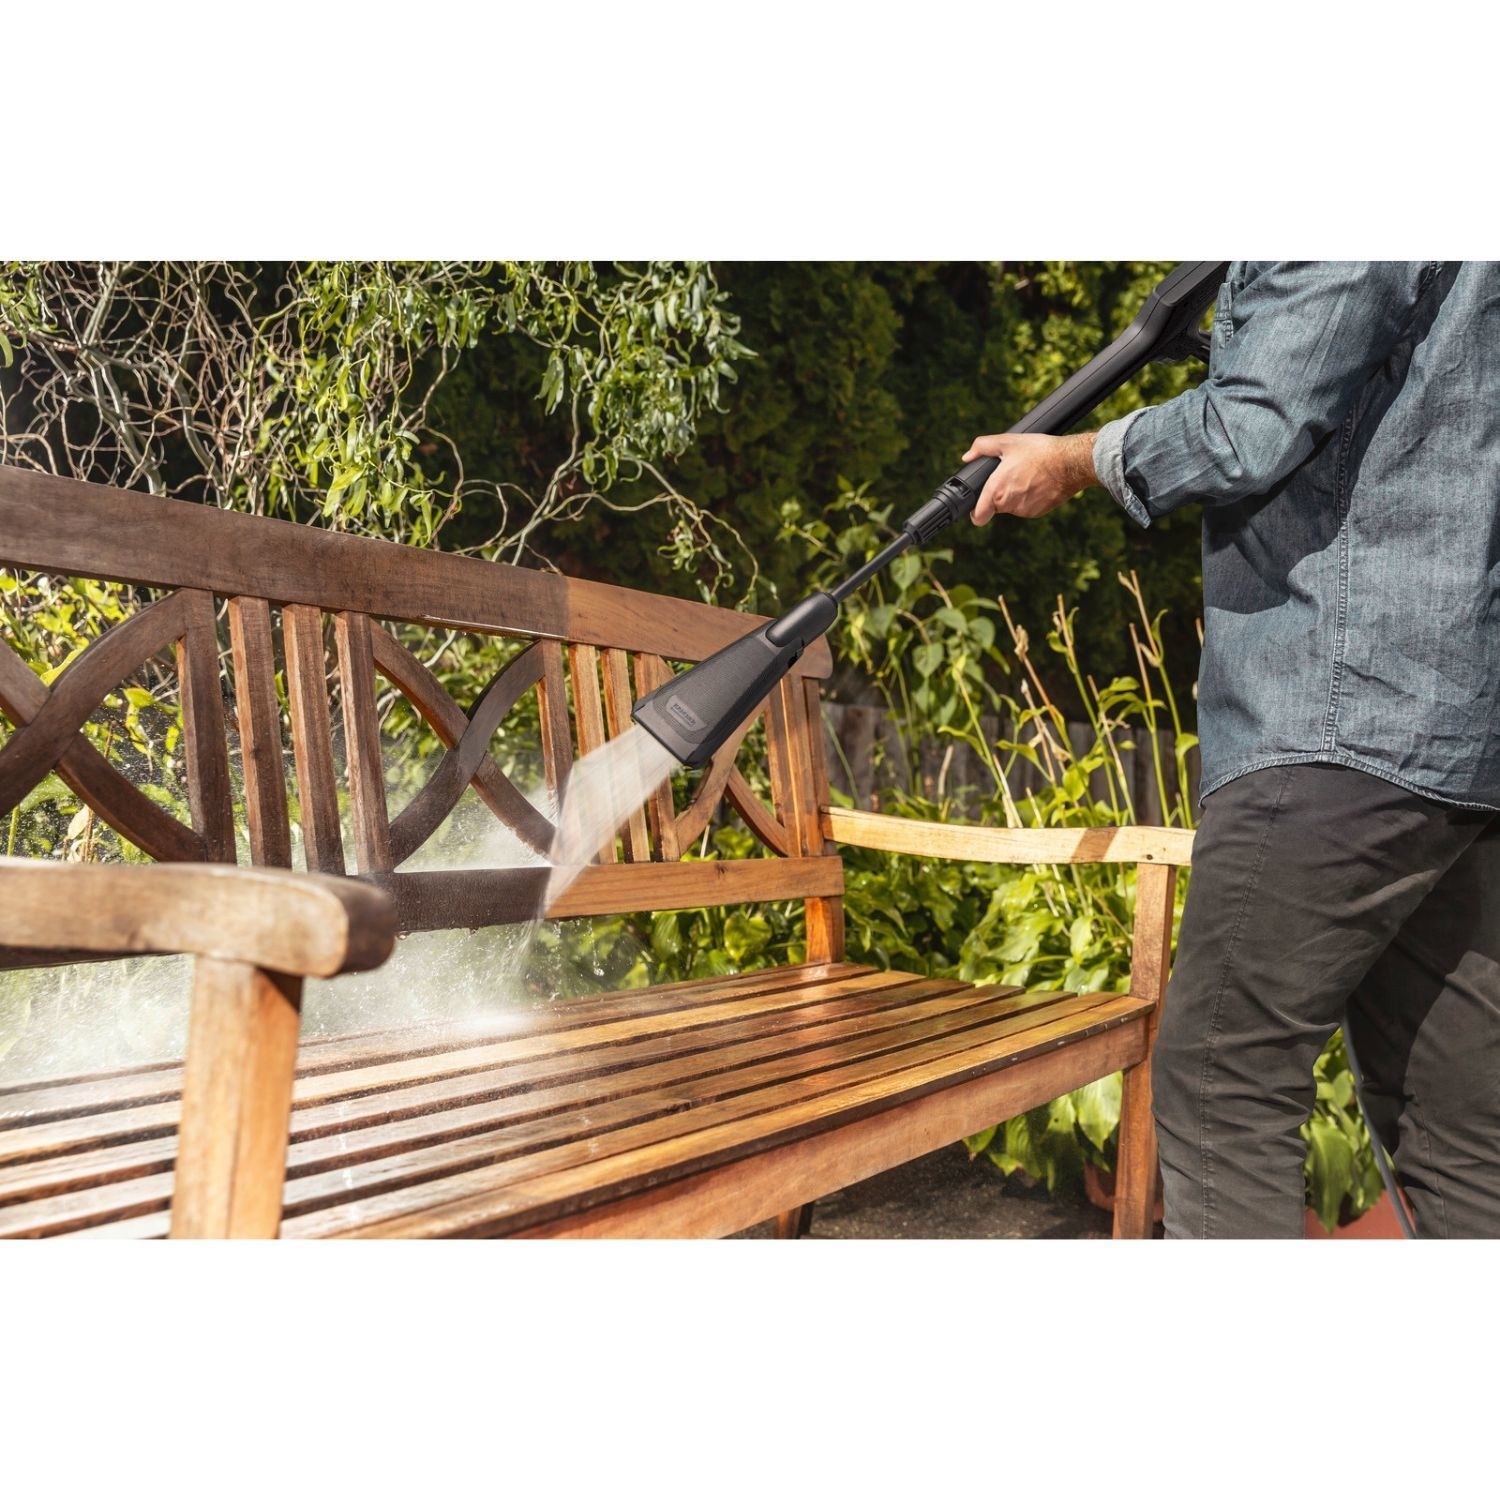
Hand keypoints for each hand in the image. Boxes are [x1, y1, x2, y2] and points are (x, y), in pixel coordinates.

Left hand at [962, 431, 1098, 524]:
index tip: (978, 504)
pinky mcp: (1038, 512)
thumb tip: (967, 456)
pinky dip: (1029, 498)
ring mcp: (1024, 510)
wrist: (1071, 462)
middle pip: (995, 506)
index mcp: (997, 490)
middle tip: (1010, 475)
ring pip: (1012, 506)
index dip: (976, 511)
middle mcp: (1009, 504)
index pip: (978, 516)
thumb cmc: (1040, 451)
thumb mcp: (1008, 442)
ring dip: (1014, 495)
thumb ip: (982, 447)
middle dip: (998, 494)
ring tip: (1026, 475)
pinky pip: (1026, 507)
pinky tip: (1037, 483)